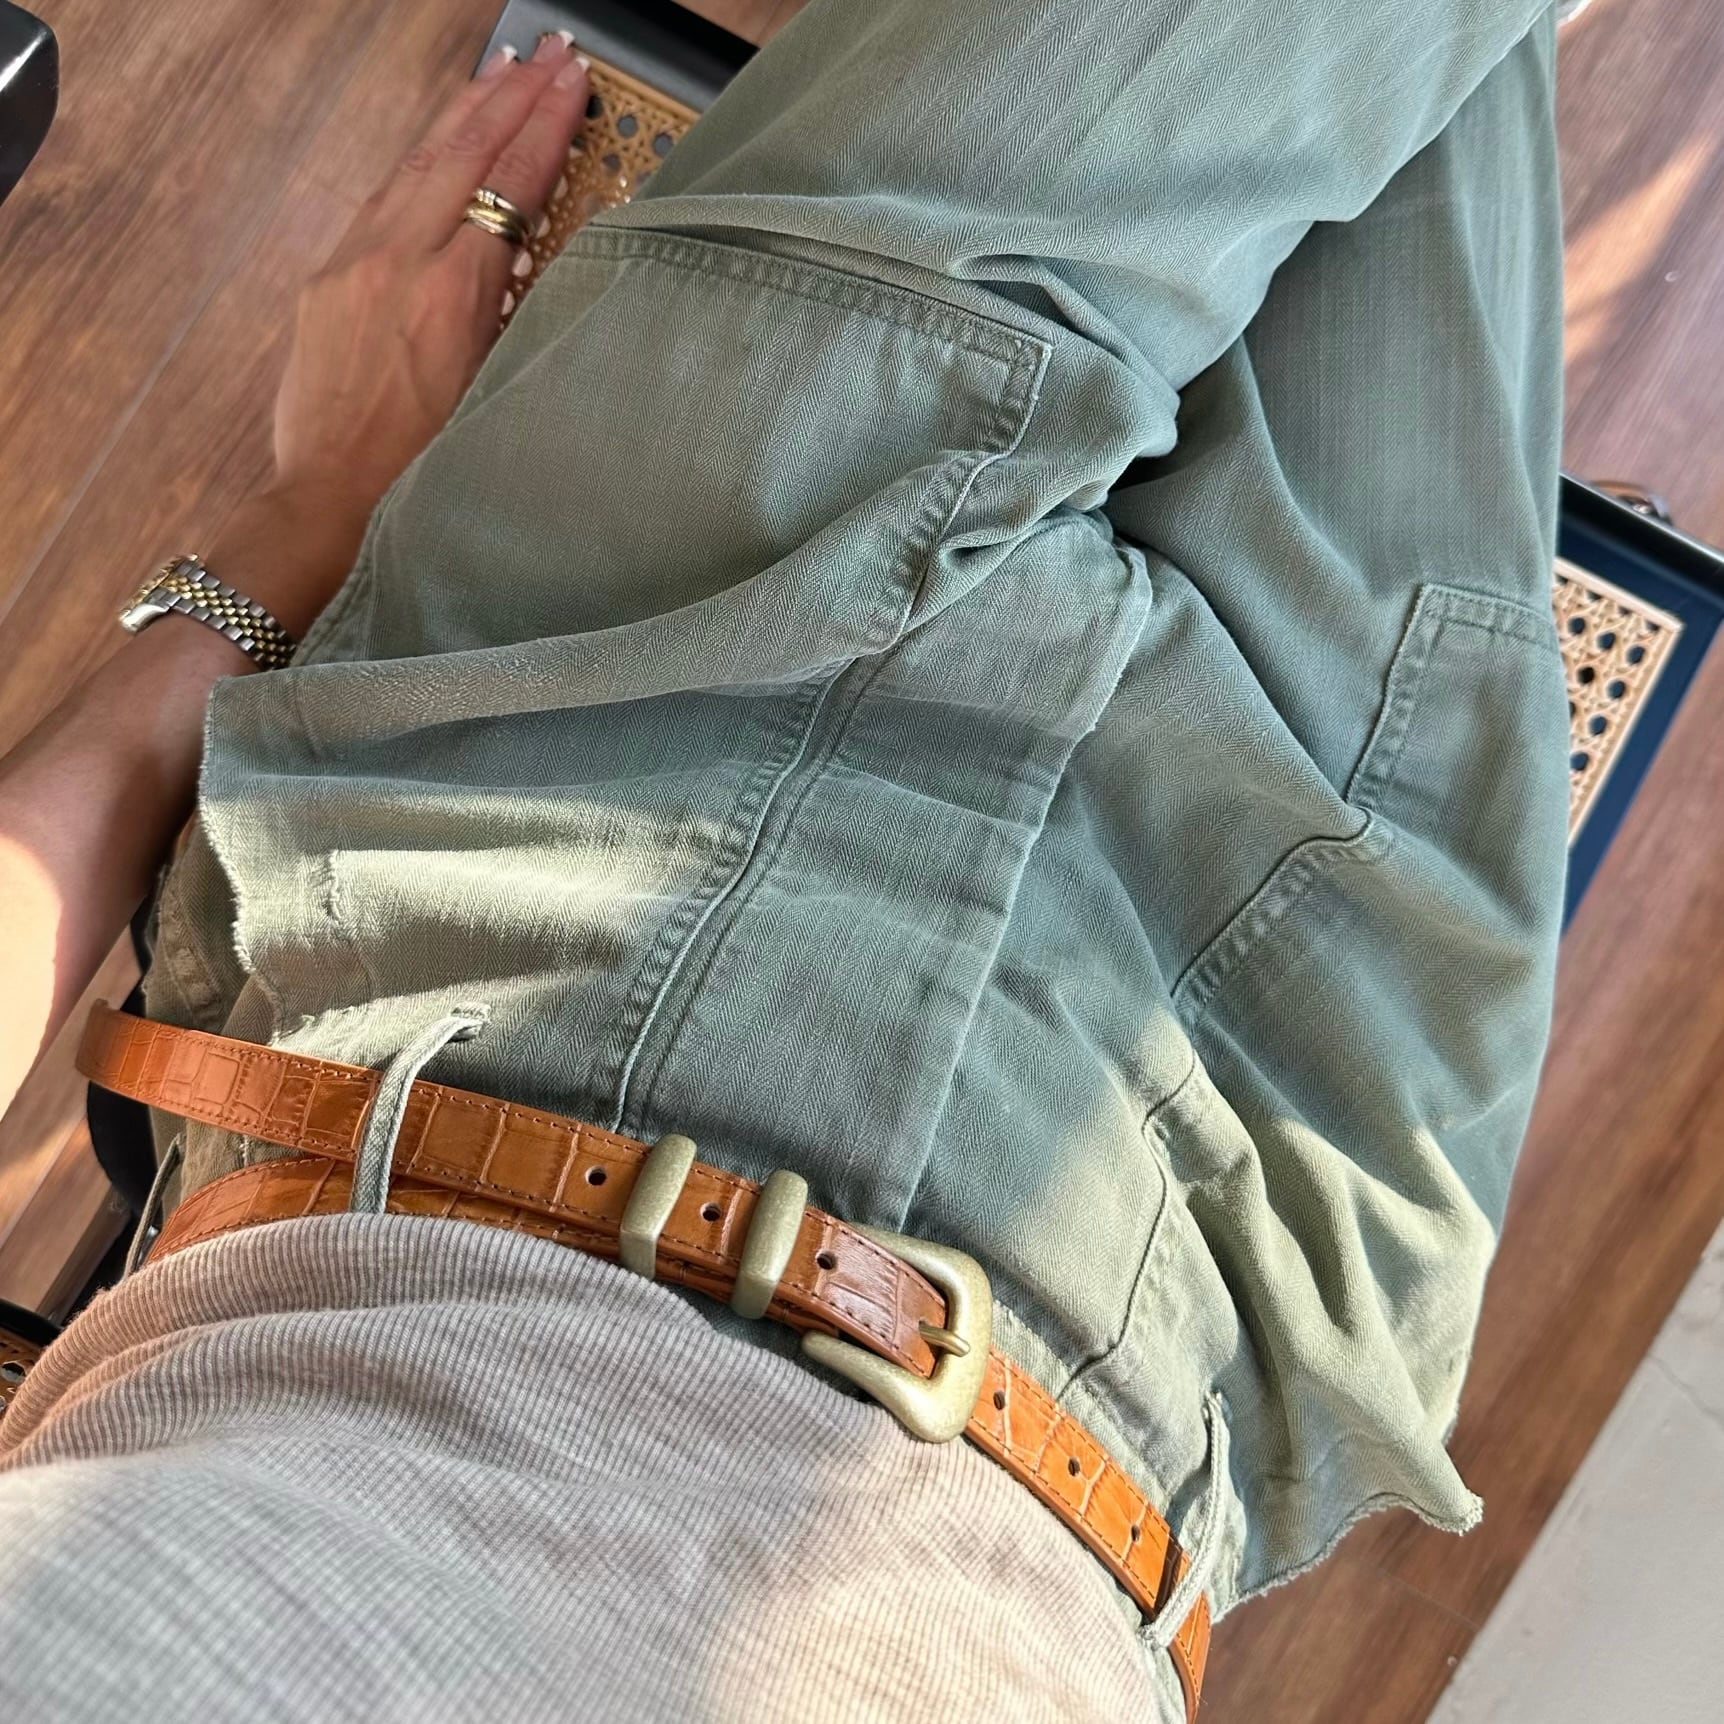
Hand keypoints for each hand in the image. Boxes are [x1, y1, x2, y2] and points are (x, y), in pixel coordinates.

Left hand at [269, 33, 590, 559]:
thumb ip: (511, 314)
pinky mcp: (326, 277)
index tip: (573, 84)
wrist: (332, 499)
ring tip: (502, 74)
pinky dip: (421, 157)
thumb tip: (530, 253)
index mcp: (451, 293)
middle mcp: (397, 260)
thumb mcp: (491, 389)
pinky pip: (382, 197)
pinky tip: (440, 143)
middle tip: (550, 55)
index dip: (544, 129)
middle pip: (460, 153)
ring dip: (464, 113)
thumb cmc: (426, 468)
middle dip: (510, 97)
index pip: (507, 185)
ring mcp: (354, 261)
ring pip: (415, 163)